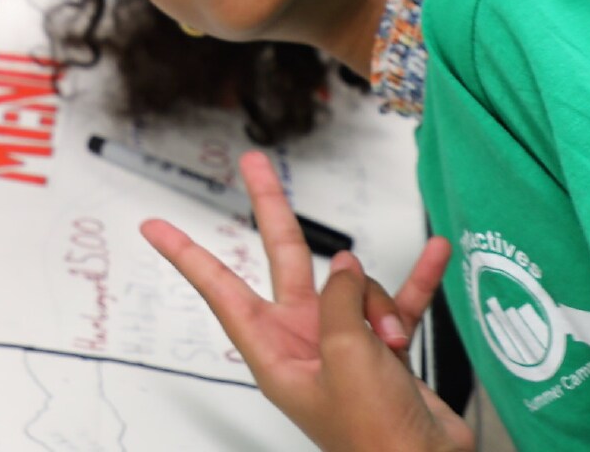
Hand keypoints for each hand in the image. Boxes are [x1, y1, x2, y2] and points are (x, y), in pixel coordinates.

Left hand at [142, 152, 469, 451]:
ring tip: (391, 340)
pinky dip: (417, 281)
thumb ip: (339, 301)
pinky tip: (435, 254)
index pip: (219, 289)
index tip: (154, 227)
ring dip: (379, 301)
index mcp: (273, 350)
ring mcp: (343, 342)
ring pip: (353, 286)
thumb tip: (344, 266)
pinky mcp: (383, 348)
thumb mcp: (346, 355)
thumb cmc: (375, 438)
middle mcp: (302, 340)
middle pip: (284, 259)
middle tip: (254, 164)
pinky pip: (398, 301)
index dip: (186, 254)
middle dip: (272, 208)